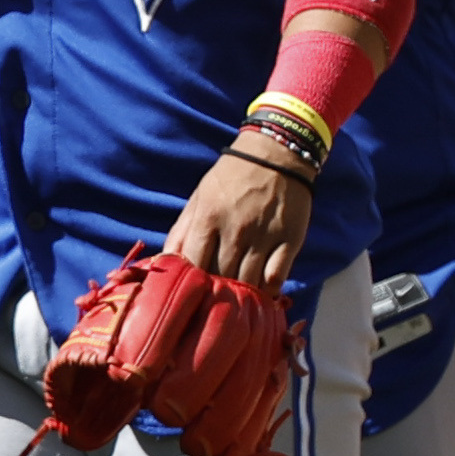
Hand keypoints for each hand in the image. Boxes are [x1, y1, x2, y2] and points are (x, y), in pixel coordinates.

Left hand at [164, 143, 315, 292]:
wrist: (276, 155)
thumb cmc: (231, 178)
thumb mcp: (199, 197)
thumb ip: (182, 230)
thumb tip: (165, 261)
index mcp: (209, 218)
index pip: (193, 264)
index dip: (191, 282)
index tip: (193, 289)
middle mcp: (236, 230)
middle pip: (221, 277)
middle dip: (215, 292)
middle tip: (215, 300)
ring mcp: (264, 237)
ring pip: (248, 283)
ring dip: (240, 296)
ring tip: (236, 300)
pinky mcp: (290, 241)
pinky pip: (276, 278)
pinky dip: (267, 292)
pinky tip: (261, 295)